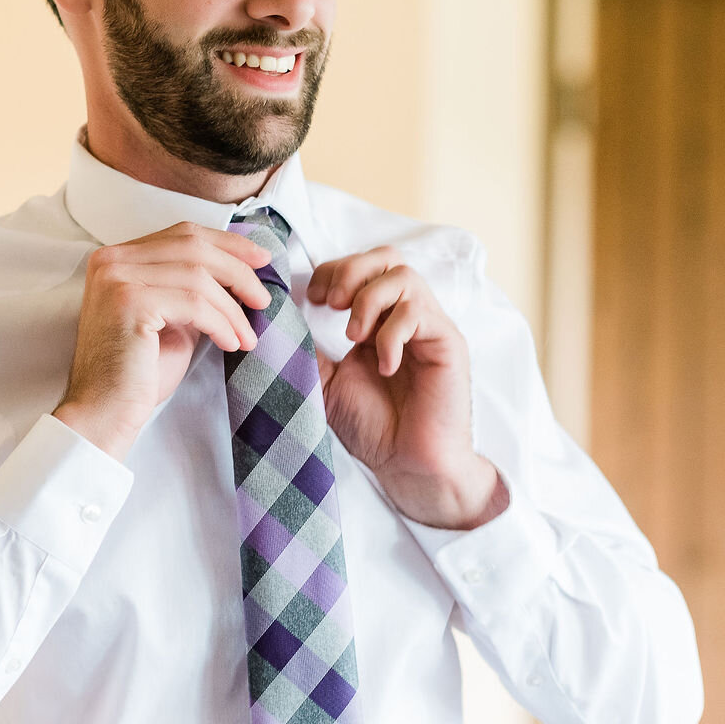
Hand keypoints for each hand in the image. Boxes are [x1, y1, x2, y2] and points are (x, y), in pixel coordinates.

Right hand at [54, 221, 271, 459]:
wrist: (103, 414)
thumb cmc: (138, 374)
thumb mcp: (171, 319)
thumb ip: (192, 291)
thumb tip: (240, 273)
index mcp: (117, 258)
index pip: (182, 234)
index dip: (227, 243)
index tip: (260, 260)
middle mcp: (111, 260)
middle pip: (193, 246)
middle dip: (238, 270)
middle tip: (263, 298)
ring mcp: (117, 278)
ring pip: (198, 276)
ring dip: (233, 308)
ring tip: (247, 336)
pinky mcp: (129, 301)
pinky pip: (194, 303)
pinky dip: (222, 323)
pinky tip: (231, 344)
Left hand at [305, 248, 505, 528]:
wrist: (408, 466)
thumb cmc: (373, 427)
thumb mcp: (326, 382)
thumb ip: (308, 350)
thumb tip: (276, 320)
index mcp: (377, 320)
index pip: (361, 267)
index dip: (332, 271)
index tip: (310, 298)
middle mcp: (405, 317)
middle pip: (385, 257)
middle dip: (350, 271)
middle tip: (329, 304)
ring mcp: (428, 327)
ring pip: (403, 276)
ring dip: (369, 299)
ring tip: (353, 336)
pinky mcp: (447, 343)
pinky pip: (420, 313)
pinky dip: (392, 334)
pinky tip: (383, 365)